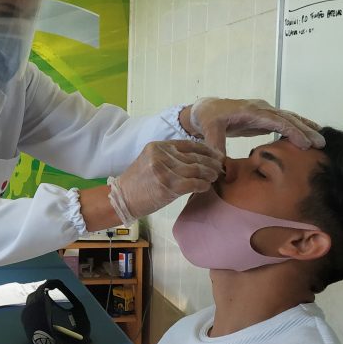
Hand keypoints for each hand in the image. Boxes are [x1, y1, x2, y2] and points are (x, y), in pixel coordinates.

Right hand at [109, 140, 223, 223]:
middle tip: (220, 167)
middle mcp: (161, 156)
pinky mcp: (168, 186)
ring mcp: (165, 171)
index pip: (189, 144)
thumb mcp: (150, 161)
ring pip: (197, 169)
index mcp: (158, 147)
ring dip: (210, 173)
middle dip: (211, 162)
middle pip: (195, 156)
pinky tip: (205, 187)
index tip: (215, 155)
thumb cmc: (137, 184)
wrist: (121, 199)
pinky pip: (194, 183)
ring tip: (215, 177)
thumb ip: (169, 157)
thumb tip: (196, 158)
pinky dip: (203, 185)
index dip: (205, 149)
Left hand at [182, 98, 324, 151]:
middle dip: (305, 130)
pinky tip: (310, 134)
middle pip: (287, 118)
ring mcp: (265, 111)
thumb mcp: (209, 129)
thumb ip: (215, 144)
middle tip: (321, 143)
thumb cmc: (208, 118)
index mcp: (250, 110)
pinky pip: (285, 121)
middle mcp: (261, 108)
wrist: (207, 108)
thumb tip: (221, 163)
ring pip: (289, 118)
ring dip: (306, 127)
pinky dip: (298, 126)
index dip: (291, 131)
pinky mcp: (266, 117)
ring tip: (322, 139)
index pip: (276, 120)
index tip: (305, 143)